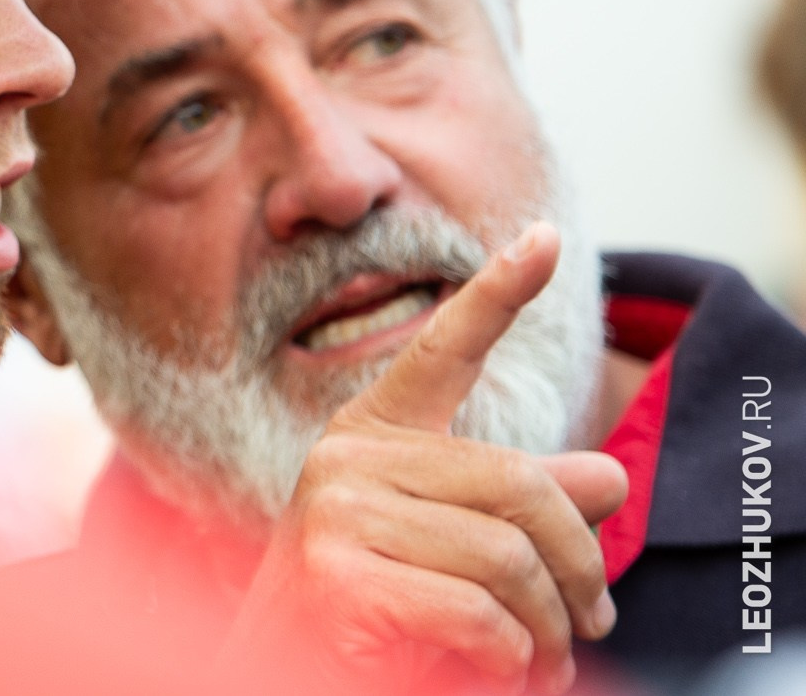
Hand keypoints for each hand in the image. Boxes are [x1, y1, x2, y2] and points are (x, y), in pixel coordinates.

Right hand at [229, 223, 627, 694]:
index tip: (545, 237)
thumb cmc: (370, 611)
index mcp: (373, 433)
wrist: (281, 673)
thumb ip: (519, 507)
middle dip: (578, 567)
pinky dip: (510, 658)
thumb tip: (608, 478)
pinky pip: (476, 610)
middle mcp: (346, 456)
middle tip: (594, 622)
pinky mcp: (334, 573)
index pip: (440, 350)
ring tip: (547, 666)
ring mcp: (334, 510)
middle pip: (520, 485)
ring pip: (507, 558)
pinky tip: (500, 671)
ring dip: (548, 630)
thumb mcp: (450, 545)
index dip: (496, 292)